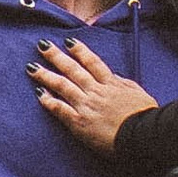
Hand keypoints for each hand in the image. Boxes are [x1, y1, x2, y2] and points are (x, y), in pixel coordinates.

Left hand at [27, 36, 158, 158]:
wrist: (144, 134)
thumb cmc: (145, 115)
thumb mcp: (137, 92)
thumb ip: (122, 83)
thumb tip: (111, 76)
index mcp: (111, 83)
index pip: (92, 62)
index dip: (80, 50)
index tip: (69, 41)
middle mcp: (96, 91)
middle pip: (73, 69)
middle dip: (56, 56)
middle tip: (42, 46)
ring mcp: (86, 106)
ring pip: (63, 86)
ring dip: (46, 75)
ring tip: (32, 67)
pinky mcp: (80, 123)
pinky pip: (60, 109)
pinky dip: (49, 101)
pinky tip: (39, 94)